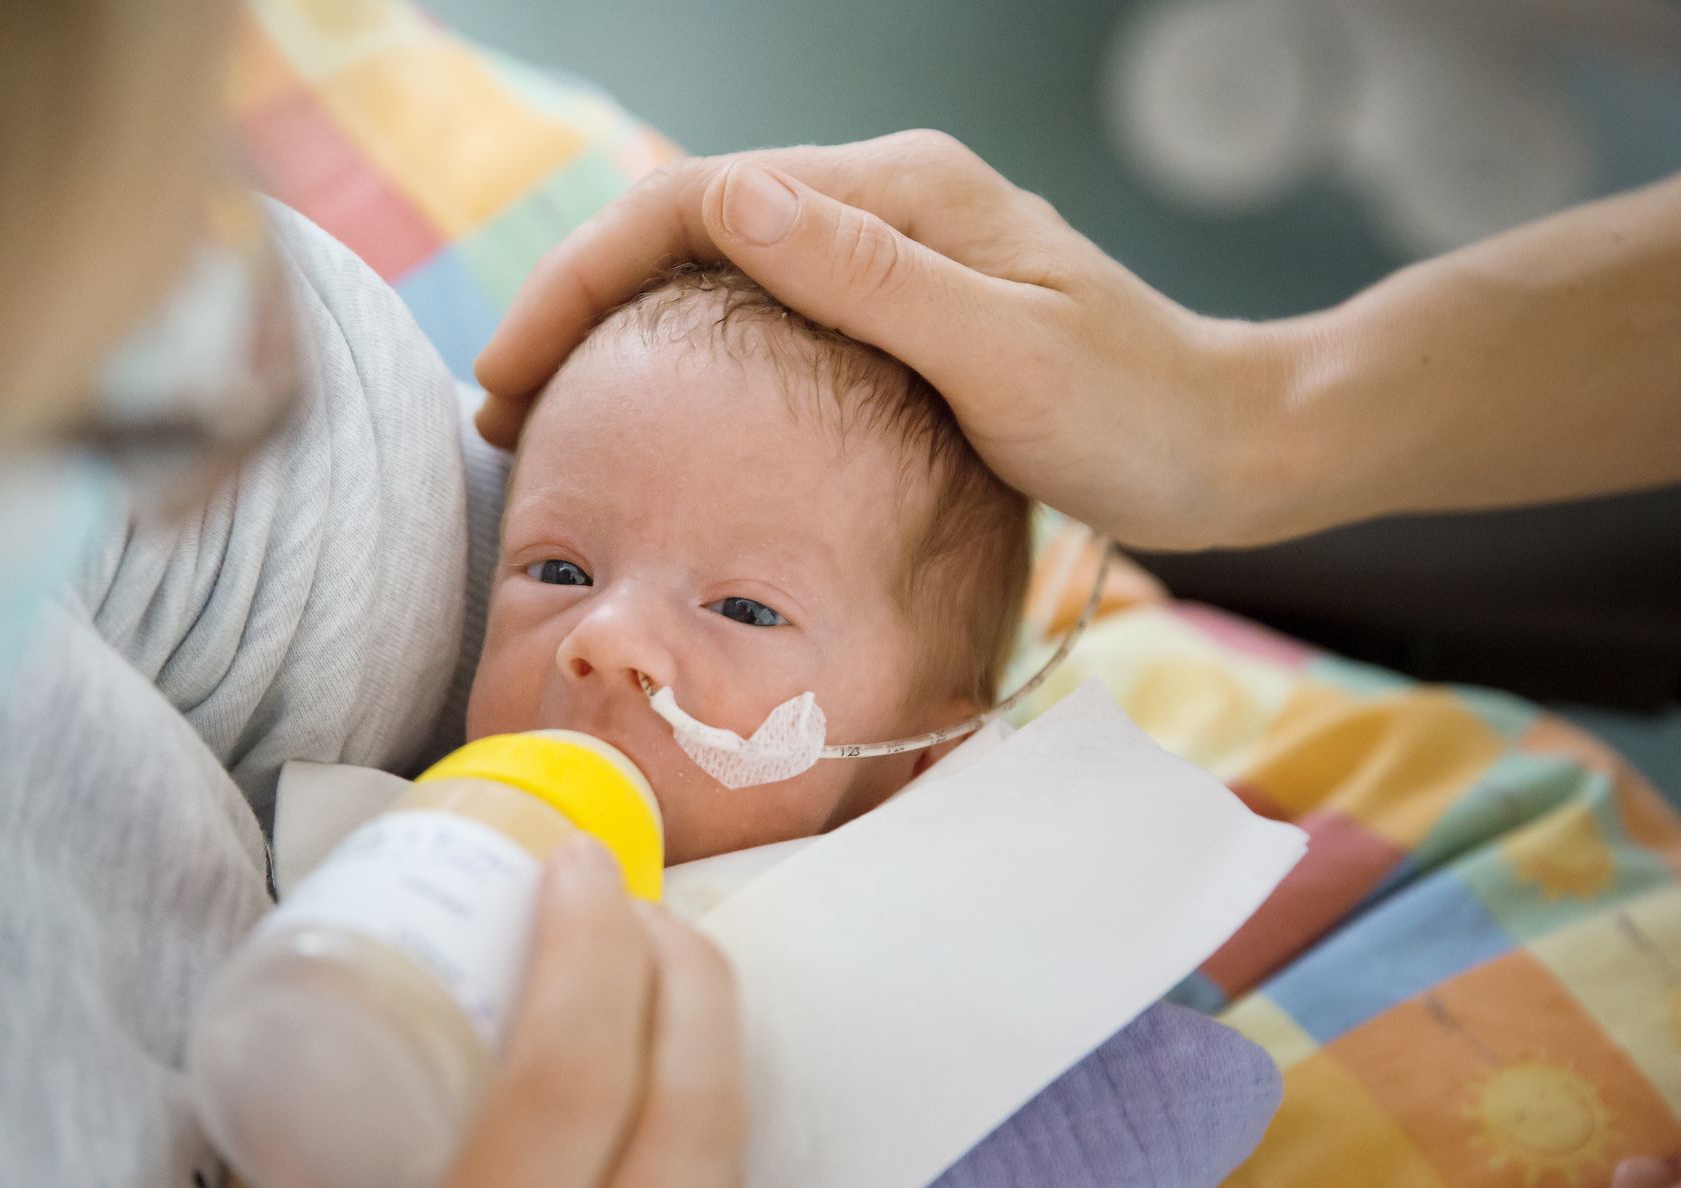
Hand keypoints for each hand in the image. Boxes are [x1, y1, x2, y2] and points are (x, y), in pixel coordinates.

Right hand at [210, 840, 745, 1187]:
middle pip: (688, 1131)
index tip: (576, 867)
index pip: (563, 1099)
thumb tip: (334, 1002)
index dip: (588, 958)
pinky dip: (711, 1143)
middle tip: (637, 899)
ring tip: (664, 970)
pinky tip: (672, 1093)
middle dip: (687, 983)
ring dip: (716, 1056)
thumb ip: (283, 1181)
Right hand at [472, 131, 1288, 550]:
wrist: (1232, 449)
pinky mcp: (903, 310)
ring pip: (715, 273)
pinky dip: (686, 358)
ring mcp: (892, 255)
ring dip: (621, 332)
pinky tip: (652, 412)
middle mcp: (885, 202)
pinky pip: (762, 315)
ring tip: (547, 415)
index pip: (694, 203)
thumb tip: (724, 200)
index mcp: (898, 192)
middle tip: (503, 406)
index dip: (585, 279)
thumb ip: (869, 275)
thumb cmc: (1136, 415)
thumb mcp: (1004, 351)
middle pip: (688, 229)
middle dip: (581, 305)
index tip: (512, 372)